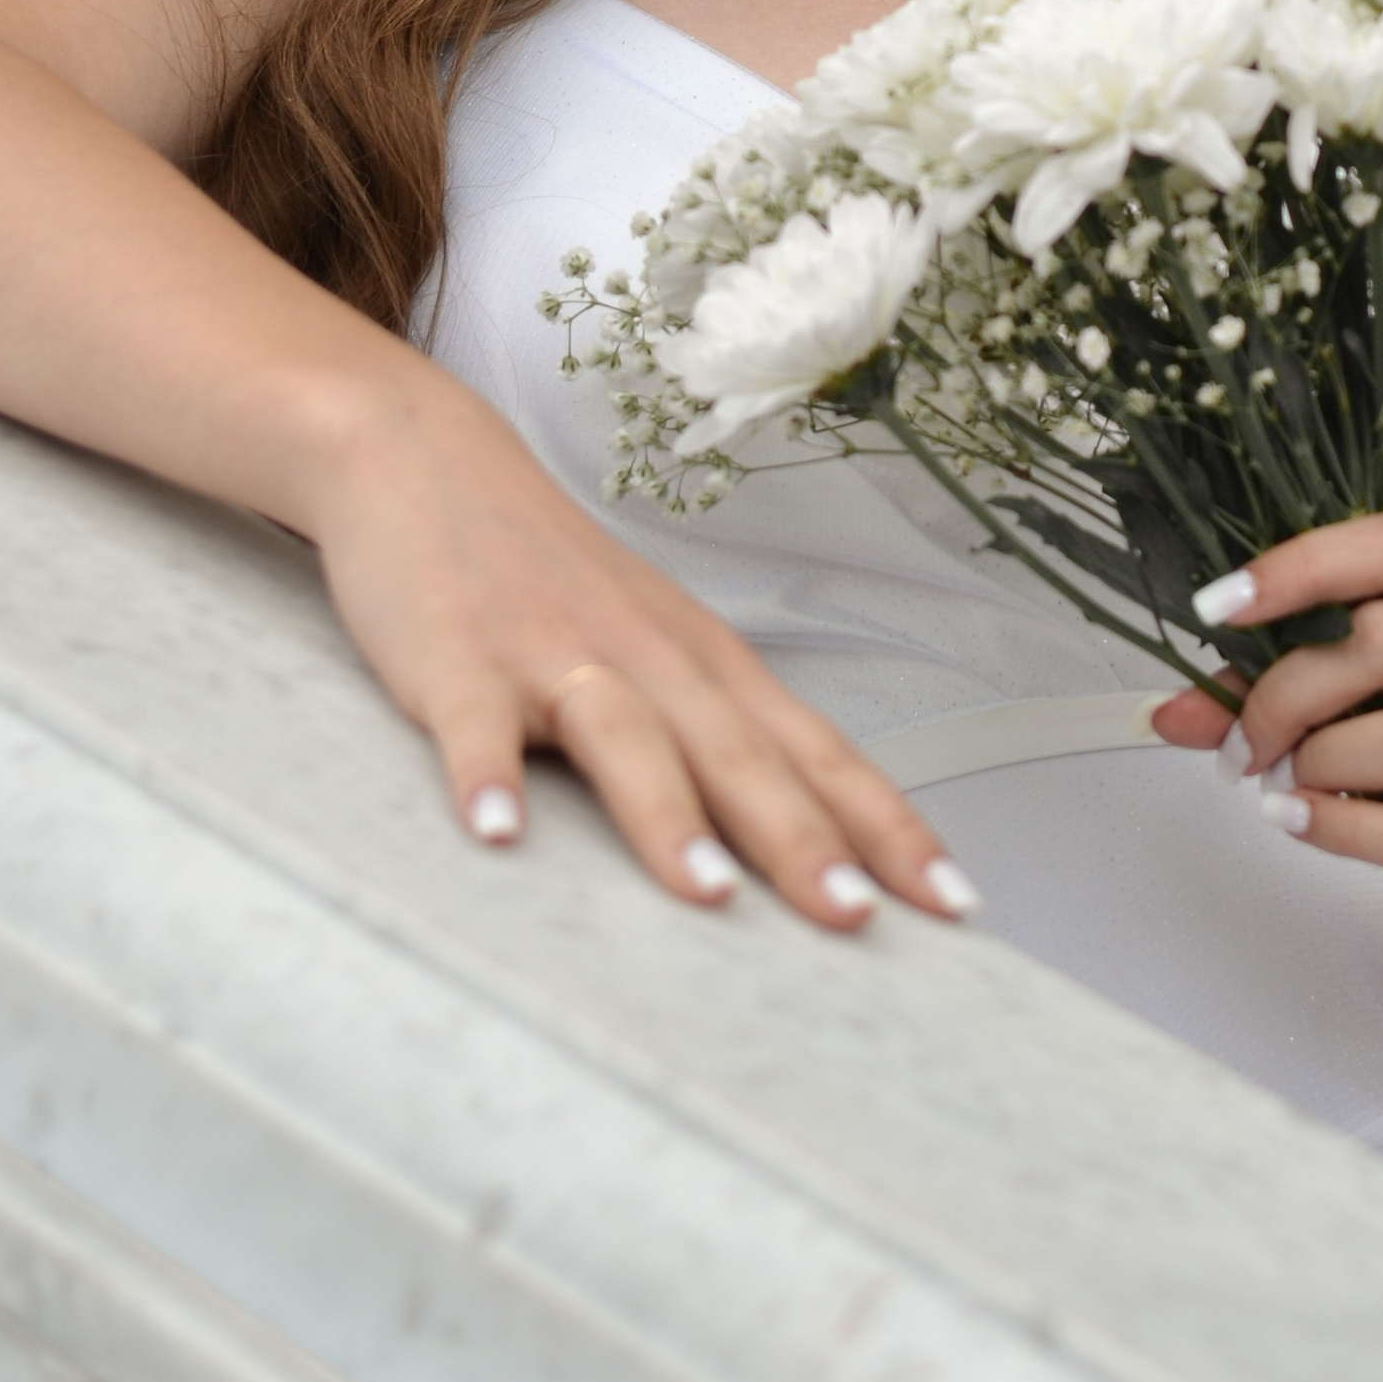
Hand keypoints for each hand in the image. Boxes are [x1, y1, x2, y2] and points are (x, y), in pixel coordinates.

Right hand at [310, 372, 975, 933]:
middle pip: (741, 755)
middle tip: (855, 921)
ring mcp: (554, 654)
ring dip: (668, 817)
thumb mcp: (655, 649)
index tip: (953, 901)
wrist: (429, 460)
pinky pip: (476, 723)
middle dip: (803, 842)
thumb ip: (717, 736)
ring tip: (706, 896)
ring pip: (628, 737)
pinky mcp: (460, 656)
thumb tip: (803, 847)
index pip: (818, 754)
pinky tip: (498, 833)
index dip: (887, 827)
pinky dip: (488, 778)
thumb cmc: (553, 578)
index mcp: (707, 666)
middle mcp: (650, 659)